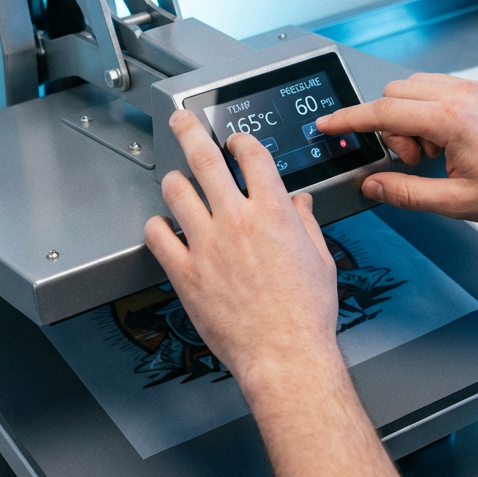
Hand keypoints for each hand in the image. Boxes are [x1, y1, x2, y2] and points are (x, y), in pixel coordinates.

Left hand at [144, 111, 341, 397]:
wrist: (285, 354)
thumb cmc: (306, 315)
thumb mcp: (320, 259)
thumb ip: (305, 224)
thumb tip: (299, 204)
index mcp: (273, 212)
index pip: (251, 154)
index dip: (240, 141)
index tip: (235, 142)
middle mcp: (236, 221)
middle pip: (204, 158)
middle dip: (189, 131)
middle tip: (182, 121)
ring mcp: (206, 244)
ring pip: (176, 191)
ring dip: (175, 181)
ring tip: (176, 181)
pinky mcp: (185, 272)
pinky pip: (157, 235)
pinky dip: (157, 226)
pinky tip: (163, 227)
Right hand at [317, 73, 477, 222]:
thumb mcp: (458, 203)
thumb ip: (407, 193)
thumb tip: (373, 185)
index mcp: (452, 119)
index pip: (383, 111)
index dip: (349, 119)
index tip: (328, 124)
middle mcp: (461, 94)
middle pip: (394, 94)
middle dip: (389, 126)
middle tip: (412, 161)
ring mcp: (473, 88)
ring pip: (414, 88)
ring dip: (409, 119)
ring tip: (432, 155)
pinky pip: (436, 90)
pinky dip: (428, 113)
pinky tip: (446, 143)